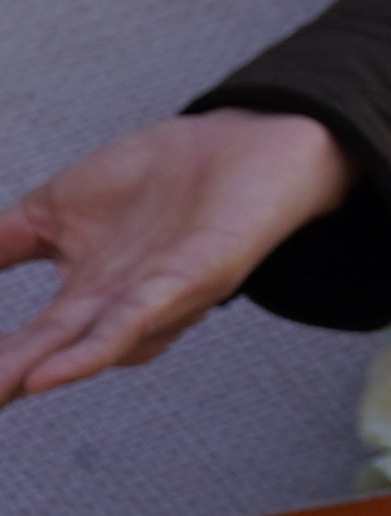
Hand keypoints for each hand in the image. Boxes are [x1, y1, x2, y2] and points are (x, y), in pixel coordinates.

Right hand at [0, 110, 353, 403]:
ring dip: (32, 374)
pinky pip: (138, 320)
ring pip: (86, 348)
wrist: (241, 140)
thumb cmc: (159, 179)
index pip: (16, 349)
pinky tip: (51, 375)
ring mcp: (153, 299)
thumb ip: (2, 243)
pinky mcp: (193, 277)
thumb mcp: (55, 209)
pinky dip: (95, 348)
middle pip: (41, 361)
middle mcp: (113, 311)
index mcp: (81, 300)